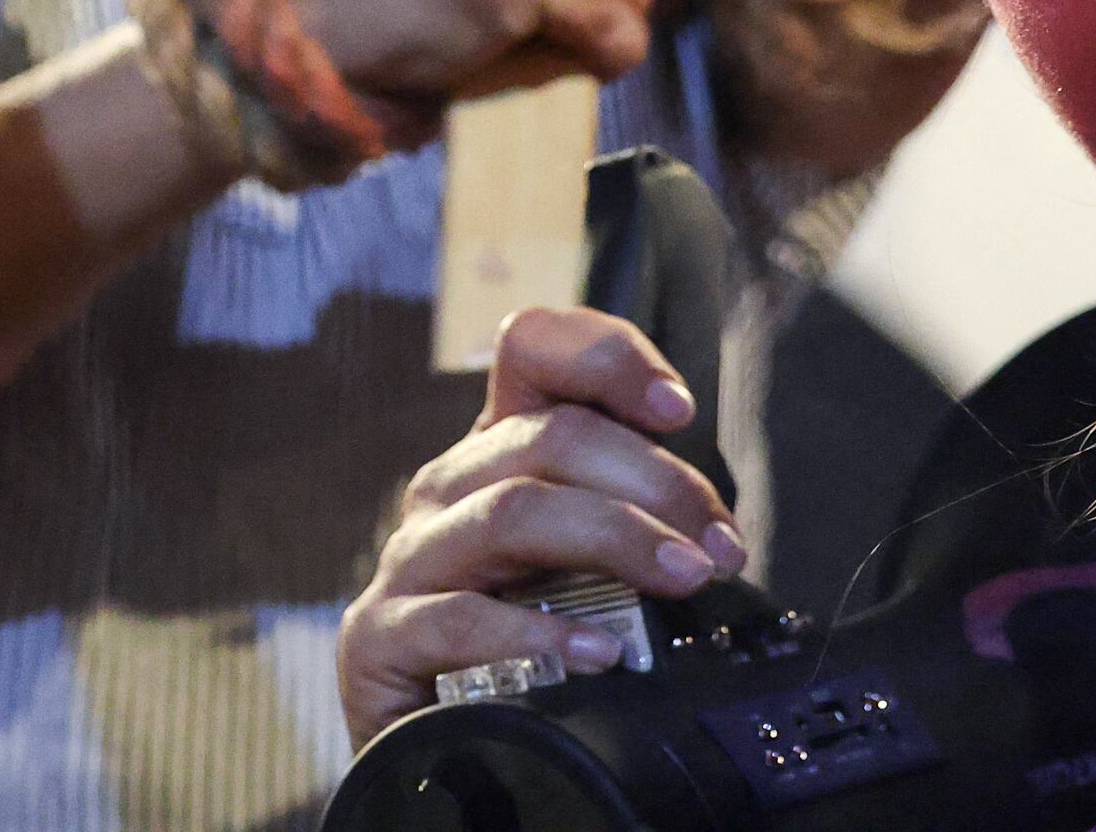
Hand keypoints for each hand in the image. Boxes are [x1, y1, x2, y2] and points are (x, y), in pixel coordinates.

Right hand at [342, 307, 742, 741]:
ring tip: (684, 579)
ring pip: (512, 510)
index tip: (678, 410)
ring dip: (615, 537)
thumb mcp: (583, 569)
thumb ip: (630, 525)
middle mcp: (449, 488)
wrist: (437, 746)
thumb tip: (714, 530)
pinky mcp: (379, 634)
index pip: (534, 349)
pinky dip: (538, 632)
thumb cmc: (523, 648)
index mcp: (497, 452)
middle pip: (548, 434)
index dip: (606, 357)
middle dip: (652, 480)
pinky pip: (461, 618)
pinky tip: (596, 653)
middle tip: (715, 545)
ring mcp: (410, 557)